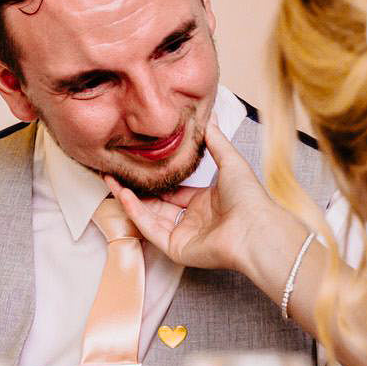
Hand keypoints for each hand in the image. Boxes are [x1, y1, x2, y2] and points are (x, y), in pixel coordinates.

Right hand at [105, 123, 302, 278]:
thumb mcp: (230, 161)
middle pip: (157, 204)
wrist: (255, 229)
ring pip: (149, 217)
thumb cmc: (249, 198)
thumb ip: (215, 140)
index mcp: (206, 203)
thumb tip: (208, 116)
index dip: (156, 178)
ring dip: (129, 199)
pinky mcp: (177, 249)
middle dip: (135, 189)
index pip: (175, 191)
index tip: (138, 164)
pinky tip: (123, 195)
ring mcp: (184, 236)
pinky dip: (136, 213)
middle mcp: (193, 220)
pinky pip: (151, 230)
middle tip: (115, 172)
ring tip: (110, 180)